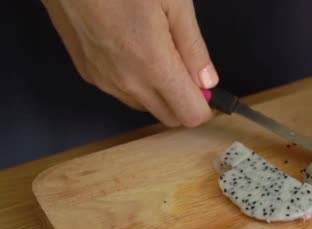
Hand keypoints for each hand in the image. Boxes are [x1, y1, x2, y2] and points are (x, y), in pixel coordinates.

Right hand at [42, 0, 217, 126]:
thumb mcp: (174, 2)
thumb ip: (193, 47)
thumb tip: (208, 82)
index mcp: (153, 66)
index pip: (189, 115)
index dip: (205, 104)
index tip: (206, 86)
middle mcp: (127, 83)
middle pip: (169, 117)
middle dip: (184, 101)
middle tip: (184, 66)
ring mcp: (103, 80)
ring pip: (144, 105)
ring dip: (158, 92)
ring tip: (155, 49)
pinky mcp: (86, 72)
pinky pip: (121, 91)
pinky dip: (135, 81)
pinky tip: (131, 47)